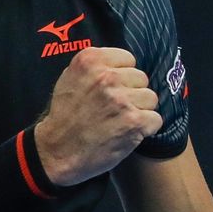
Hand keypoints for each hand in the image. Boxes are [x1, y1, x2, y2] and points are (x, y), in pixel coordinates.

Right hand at [35, 47, 162, 186]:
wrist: (57, 152)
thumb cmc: (64, 117)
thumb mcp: (69, 79)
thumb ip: (95, 67)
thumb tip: (121, 64)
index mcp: (90, 60)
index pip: (128, 59)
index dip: (122, 77)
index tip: (112, 90)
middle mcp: (107, 76)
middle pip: (141, 78)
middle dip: (132, 93)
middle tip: (115, 110)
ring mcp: (121, 99)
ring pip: (151, 98)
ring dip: (140, 111)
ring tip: (121, 121)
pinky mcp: (133, 121)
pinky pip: (156, 119)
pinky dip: (146, 129)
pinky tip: (129, 133)